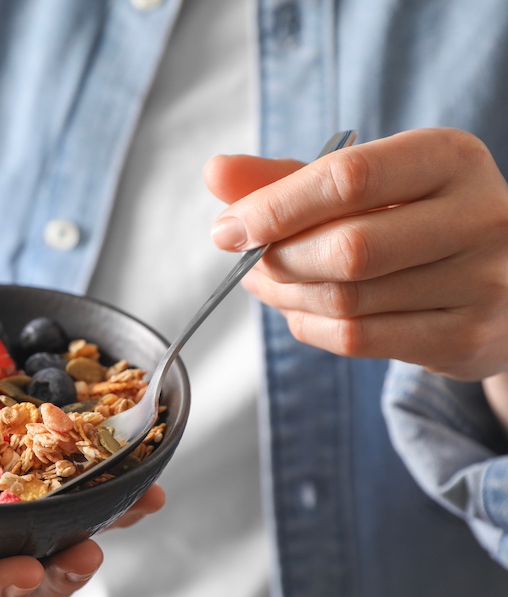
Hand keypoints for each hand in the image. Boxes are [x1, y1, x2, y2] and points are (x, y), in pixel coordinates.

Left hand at [203, 127, 507, 382]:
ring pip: (348, 300)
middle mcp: (479, 216)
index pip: (349, 178)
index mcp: (450, 159)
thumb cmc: (415, 218)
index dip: (275, 206)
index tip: (228, 228)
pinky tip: (298, 311)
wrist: (504, 277)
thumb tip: (215, 173)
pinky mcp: (466, 338)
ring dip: (286, 296)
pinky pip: (359, 340)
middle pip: (347, 248)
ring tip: (266, 282)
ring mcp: (481, 283)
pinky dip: (309, 327)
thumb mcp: (368, 184)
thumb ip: (291, 178)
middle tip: (247, 259)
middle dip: (278, 258)